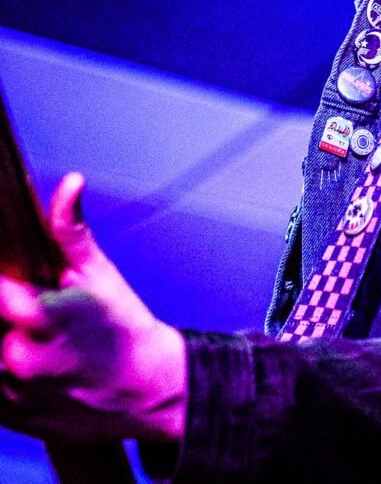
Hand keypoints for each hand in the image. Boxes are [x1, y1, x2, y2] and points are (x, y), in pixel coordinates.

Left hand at [0, 172, 185, 442]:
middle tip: (33, 308)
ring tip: (36, 334)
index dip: (5, 286)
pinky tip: (36, 361)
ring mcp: (14, 392)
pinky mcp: (11, 418)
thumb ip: (70, 229)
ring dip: (4, 339)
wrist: (146, 389)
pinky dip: (4, 372)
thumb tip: (70, 182)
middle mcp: (22, 358)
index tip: (13, 281)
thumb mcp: (100, 272)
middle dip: (7, 314)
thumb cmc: (122, 326)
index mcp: (41, 317)